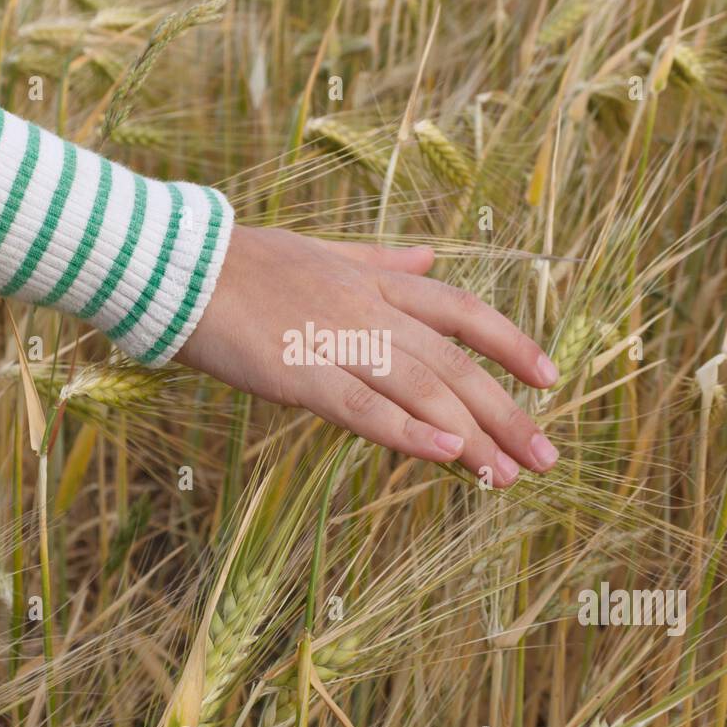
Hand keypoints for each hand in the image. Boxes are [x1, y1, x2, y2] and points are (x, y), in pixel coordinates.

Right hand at [175, 225, 558, 486]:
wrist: (176, 264)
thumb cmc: (243, 264)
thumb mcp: (323, 251)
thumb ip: (380, 261)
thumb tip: (428, 258)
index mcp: (375, 282)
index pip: (462, 311)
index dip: (510, 344)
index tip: (550, 378)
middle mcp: (368, 309)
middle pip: (454, 364)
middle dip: (506, 411)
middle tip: (546, 456)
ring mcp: (336, 339)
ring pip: (420, 390)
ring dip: (471, 435)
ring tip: (508, 475)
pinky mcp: (298, 372)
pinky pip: (363, 407)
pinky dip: (408, 431)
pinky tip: (447, 455)